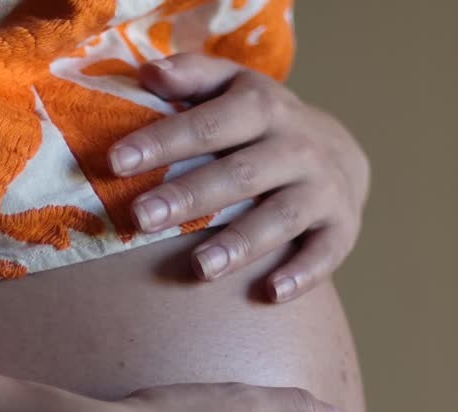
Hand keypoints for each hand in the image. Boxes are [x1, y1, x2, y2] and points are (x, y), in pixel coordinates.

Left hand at [108, 52, 370, 301]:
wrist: (335, 151)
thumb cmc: (257, 123)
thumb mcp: (230, 87)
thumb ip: (191, 76)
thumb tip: (148, 72)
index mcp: (263, 107)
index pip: (212, 122)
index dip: (164, 140)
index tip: (115, 161)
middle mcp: (298, 146)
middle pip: (241, 173)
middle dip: (190, 196)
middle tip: (141, 218)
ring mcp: (324, 188)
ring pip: (282, 217)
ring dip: (242, 243)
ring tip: (200, 268)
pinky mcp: (342, 227)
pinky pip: (326, 253)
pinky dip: (302, 273)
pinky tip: (270, 293)